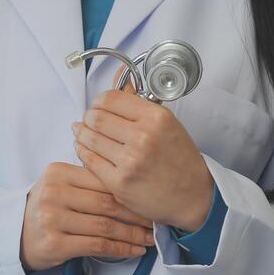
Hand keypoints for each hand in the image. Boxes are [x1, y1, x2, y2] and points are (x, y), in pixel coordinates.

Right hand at [21, 161, 154, 270]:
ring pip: (104, 225)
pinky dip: (120, 249)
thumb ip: (88, 182)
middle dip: (136, 214)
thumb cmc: (46, 211)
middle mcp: (53, 193)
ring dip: (132, 234)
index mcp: (57, 172)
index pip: (102, 180)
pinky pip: (97, 246)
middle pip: (106, 202)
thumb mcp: (60, 187)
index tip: (149, 200)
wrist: (16, 238)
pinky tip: (134, 250)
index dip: (130, 191)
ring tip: (149, 238)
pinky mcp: (54, 244)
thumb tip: (133, 184)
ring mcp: (52, 219)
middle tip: (156, 221)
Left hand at [71, 89, 213, 232]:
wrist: (192, 196)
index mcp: (156, 118)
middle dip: (87, 118)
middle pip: (96, 118)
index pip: (111, 99)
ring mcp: (130, 161)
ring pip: (90, 139)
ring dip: (81, 134)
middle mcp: (143, 137)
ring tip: (81, 133)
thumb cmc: (180, 160)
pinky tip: (83, 148)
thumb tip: (119, 78)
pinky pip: (90, 161)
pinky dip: (82, 152)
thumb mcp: (167, 124)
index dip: (98, 101)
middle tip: (87, 121)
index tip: (97, 106)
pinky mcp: (119, 183)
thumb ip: (140, 104)